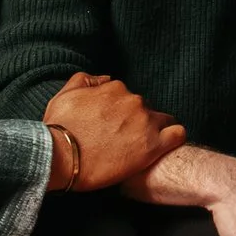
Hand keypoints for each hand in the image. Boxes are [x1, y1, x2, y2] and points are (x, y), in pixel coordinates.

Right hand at [42, 74, 183, 189]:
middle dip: (136, 121)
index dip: (121, 113)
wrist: (59, 156)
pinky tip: (163, 147)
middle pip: (143, 108)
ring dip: (154, 130)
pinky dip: (173, 137)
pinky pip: (177, 134)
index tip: (113, 126)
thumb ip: (86, 80)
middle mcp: (133, 101)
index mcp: (115, 89)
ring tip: (140, 146)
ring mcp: (145, 122)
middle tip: (122, 140)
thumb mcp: (65, 94)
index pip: (127, 97)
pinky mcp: (152, 146)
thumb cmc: (58, 128)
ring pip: (162, 120)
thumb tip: (105, 79)